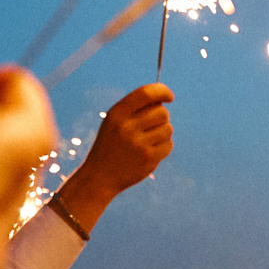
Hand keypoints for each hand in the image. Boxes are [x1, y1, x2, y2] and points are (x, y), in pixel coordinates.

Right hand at [55, 83, 175, 225]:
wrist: (100, 176)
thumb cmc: (111, 144)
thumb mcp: (114, 121)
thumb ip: (135, 107)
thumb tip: (163, 98)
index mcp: (117, 114)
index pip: (146, 94)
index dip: (162, 91)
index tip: (169, 97)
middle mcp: (127, 127)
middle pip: (161, 112)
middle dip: (161, 117)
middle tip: (151, 126)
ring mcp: (138, 144)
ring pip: (168, 128)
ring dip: (163, 132)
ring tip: (148, 140)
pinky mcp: (148, 159)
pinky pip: (168, 145)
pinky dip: (163, 147)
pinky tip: (149, 152)